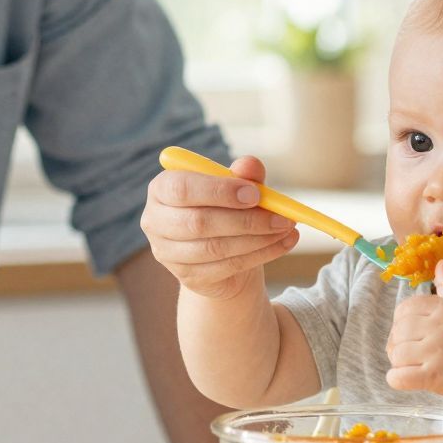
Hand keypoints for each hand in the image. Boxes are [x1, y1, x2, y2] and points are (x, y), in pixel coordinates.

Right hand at [140, 154, 298, 299]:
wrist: (223, 249)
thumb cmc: (227, 207)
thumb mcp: (239, 186)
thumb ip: (244, 173)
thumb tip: (250, 165)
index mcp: (162, 188)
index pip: (182, 188)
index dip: (219, 191)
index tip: (255, 194)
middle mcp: (155, 221)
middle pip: (198, 222)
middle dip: (246, 220)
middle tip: (282, 216)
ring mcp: (167, 253)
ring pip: (215, 248)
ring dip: (258, 239)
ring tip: (287, 228)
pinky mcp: (187, 277)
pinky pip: (227, 266)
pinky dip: (261, 255)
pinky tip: (283, 243)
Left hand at [385, 261, 442, 401]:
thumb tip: (440, 263)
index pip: (406, 308)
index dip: (402, 321)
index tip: (411, 332)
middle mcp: (438, 327)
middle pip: (398, 331)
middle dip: (399, 342)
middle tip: (411, 352)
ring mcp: (435, 352)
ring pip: (396, 354)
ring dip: (399, 362)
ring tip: (413, 365)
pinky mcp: (434, 377)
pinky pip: (398, 377)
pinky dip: (396, 379)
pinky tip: (407, 379)